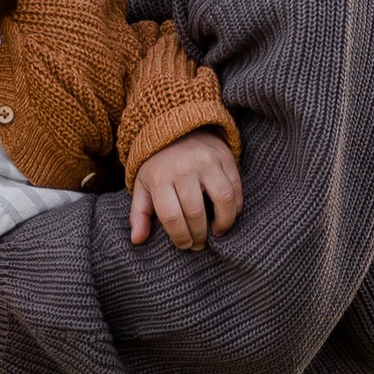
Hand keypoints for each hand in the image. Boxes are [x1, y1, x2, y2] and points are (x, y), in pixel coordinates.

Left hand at [129, 131, 242, 251]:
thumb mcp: (143, 186)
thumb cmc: (159, 165)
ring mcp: (207, 161)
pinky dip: (236, 206)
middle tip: (201, 243)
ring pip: (223, 200)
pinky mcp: (225, 156)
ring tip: (217, 231)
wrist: (177, 128)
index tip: (185, 245)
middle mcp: (183, 168)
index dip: (181, 237)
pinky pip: (236, 187)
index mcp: (160, 178)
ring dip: (224, 222)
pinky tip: (228, 214)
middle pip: (196, 212)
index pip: (172, 217)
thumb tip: (137, 240)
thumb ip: (140, 213)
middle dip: (200, 235)